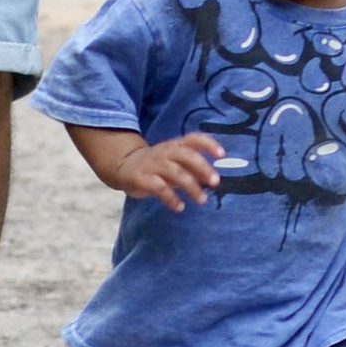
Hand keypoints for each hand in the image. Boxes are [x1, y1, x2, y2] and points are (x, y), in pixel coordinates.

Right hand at [107, 131, 226, 214]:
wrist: (124, 166)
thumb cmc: (157, 165)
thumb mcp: (174, 161)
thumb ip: (192, 167)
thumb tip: (214, 178)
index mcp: (176, 146)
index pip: (193, 139)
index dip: (208, 144)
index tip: (222, 155)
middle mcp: (166, 152)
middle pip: (187, 156)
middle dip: (203, 168)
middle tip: (215, 182)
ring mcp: (154, 165)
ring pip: (176, 173)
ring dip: (191, 187)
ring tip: (203, 200)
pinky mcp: (143, 178)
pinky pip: (159, 188)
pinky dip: (171, 199)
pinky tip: (180, 207)